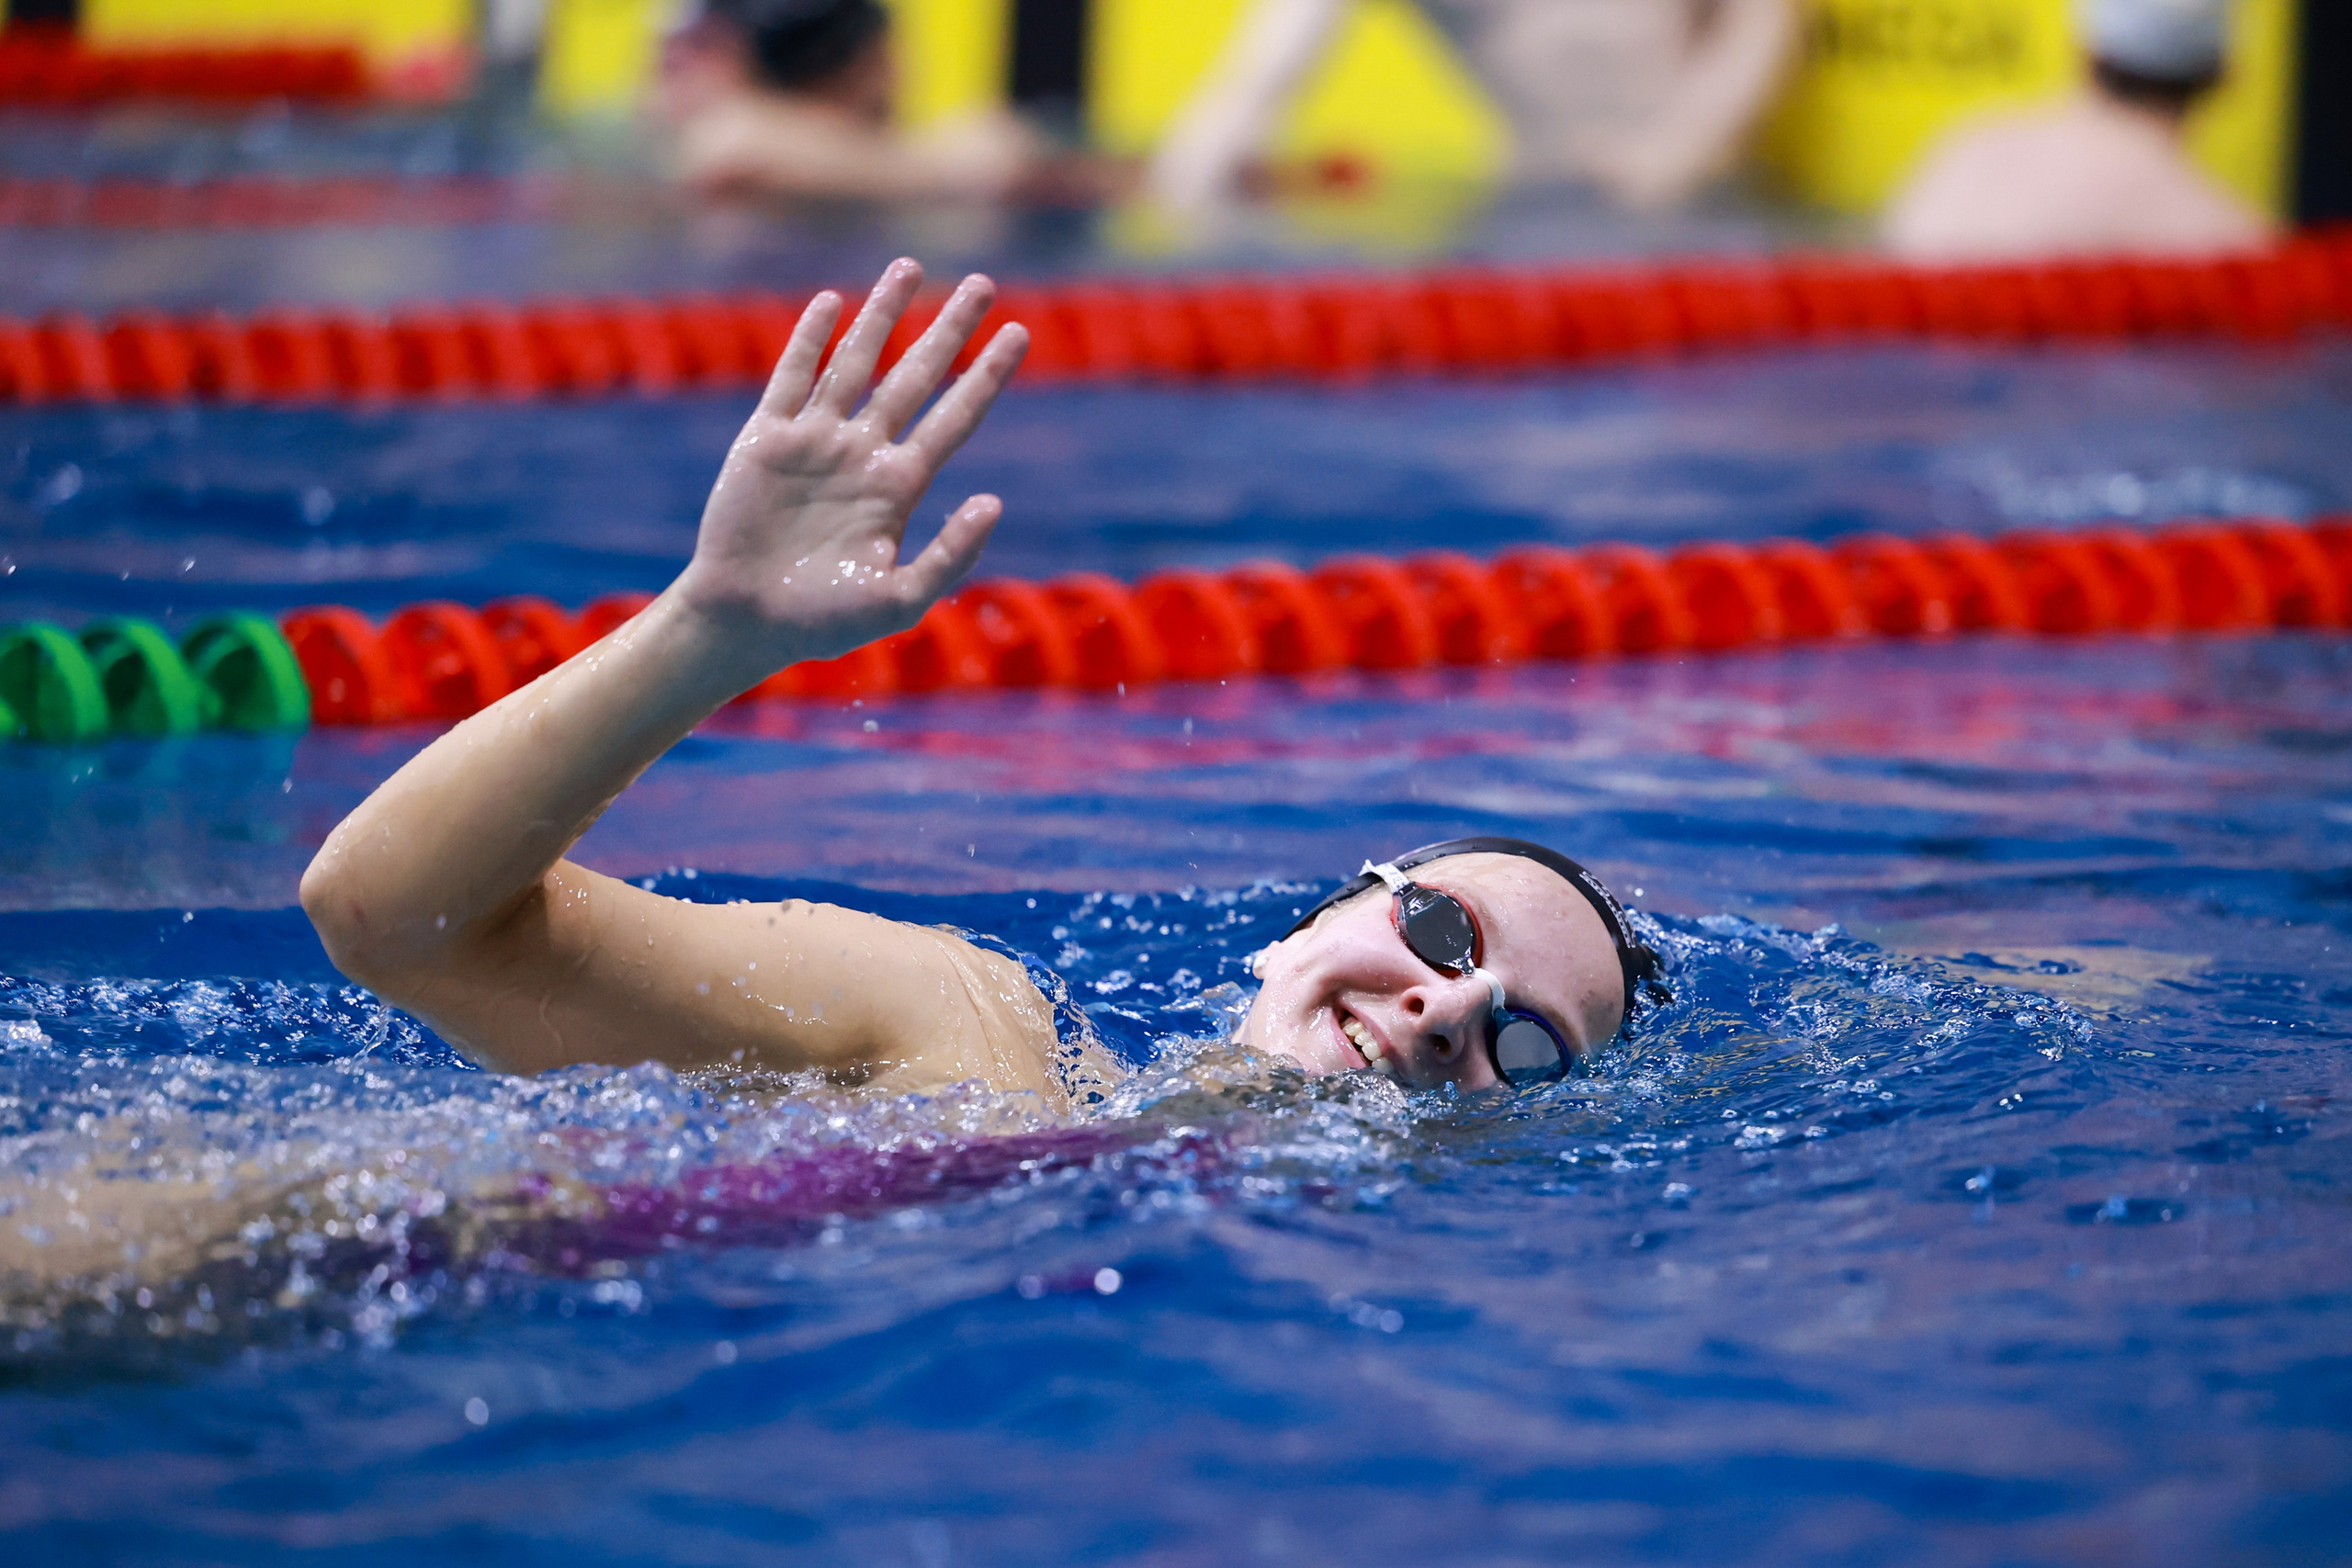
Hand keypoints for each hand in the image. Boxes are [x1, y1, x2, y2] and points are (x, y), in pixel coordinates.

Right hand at [672, 258, 1028, 678]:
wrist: (746, 620)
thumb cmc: (823, 621)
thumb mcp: (900, 600)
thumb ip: (950, 556)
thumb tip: (994, 502)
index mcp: (900, 486)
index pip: (956, 415)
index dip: (988, 374)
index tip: (1020, 333)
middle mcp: (865, 452)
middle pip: (917, 374)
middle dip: (950, 328)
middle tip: (984, 283)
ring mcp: (817, 440)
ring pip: (858, 361)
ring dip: (883, 314)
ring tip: (910, 267)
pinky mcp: (767, 438)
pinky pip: (794, 376)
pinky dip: (811, 338)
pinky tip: (832, 302)